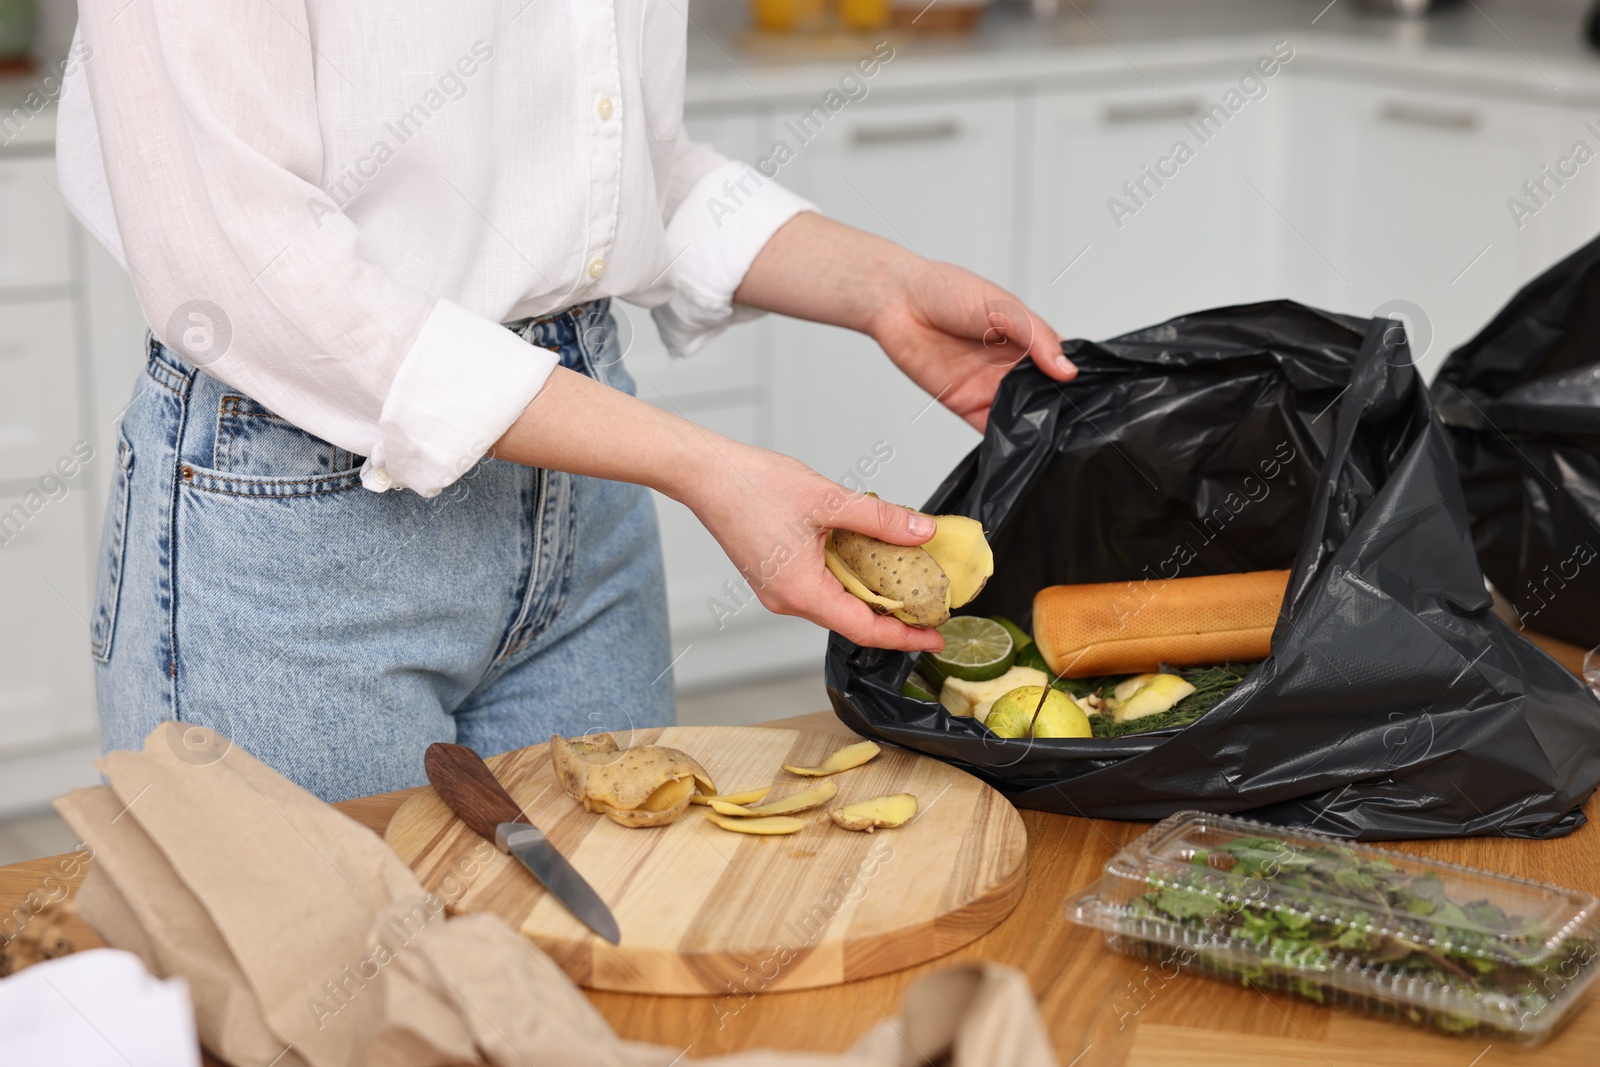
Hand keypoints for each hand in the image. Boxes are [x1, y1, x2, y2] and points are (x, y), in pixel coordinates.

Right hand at [677, 439, 945, 652]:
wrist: (706, 475)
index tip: (934, 636)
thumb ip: (880, 519)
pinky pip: (819, 587)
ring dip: (871, 595)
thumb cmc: (752, 486)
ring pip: (836, 603)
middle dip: (894, 617)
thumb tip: (922, 532)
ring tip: (906, 582)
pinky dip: (849, 579)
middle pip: (851, 620)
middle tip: (930, 606)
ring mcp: (778, 589)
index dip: (904, 637)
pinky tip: (868, 559)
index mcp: (801, 591)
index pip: (863, 628)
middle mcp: (787, 599)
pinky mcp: (774, 576)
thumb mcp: (829, 500)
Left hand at [734, 214, 1072, 434]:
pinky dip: (1006, 439)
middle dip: (1059, 409)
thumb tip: (1067, 371)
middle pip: (1044, 394)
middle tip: (1081, 425)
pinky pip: (991, 429)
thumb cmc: (948, 290)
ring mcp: (990, 387)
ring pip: (1021, 415)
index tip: (1098, 398)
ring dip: (1036, 427)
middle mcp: (1011, 366)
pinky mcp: (966, 405)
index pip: (1060, 364)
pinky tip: (1021, 445)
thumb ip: (1036, 337)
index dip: (1076, 380)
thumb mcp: (1003, 306)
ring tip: (1056, 439)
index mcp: (1026, 339)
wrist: (897, 302)